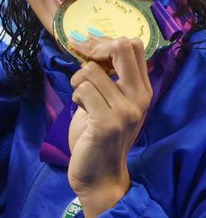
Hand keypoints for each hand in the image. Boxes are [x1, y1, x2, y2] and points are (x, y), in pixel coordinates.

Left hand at [67, 36, 150, 217]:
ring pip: (91, 71)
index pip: (134, 46)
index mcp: (143, 90)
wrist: (100, 175)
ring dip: (77, 82)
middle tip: (82, 68)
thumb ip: (108, 77)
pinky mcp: (107, 123)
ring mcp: (126, 111)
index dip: (106, 42)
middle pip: (121, 48)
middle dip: (94, 50)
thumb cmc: (98, 136)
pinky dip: (75, 96)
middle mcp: (139, 98)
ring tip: (81, 100)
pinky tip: (80, 110)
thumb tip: (90, 43)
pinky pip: (83, 90)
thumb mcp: (110, 102)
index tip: (88, 50)